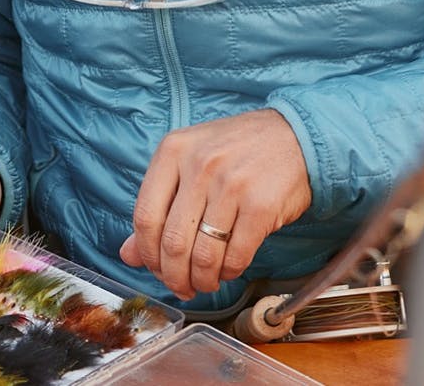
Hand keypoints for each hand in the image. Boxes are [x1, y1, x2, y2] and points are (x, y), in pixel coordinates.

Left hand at [119, 109, 311, 300]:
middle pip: (172, 241)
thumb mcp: (189, 163)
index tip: (155, 269)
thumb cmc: (237, 151)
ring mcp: (230, 185)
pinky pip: (236, 255)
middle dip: (173, 275)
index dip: (147, 254)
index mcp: (172, 151)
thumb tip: (128, 254)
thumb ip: (158, 206)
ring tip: (205, 283)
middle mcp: (199, 165)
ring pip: (203, 253)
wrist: (295, 136)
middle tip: (180, 287)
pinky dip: (229, 272)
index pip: (144, 216)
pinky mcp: (261, 206)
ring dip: (202, 279)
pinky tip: (228, 270)